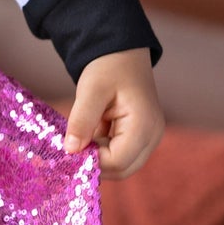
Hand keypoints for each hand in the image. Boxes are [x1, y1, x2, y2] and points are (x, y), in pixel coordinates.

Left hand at [62, 46, 163, 179]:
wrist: (122, 54)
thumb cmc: (108, 68)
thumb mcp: (91, 90)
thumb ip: (81, 120)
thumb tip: (70, 150)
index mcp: (144, 125)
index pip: (117, 162)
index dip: (92, 160)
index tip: (73, 146)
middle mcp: (153, 136)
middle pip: (122, 170)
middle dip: (96, 163)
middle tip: (76, 143)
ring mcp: (150, 138)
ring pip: (122, 166)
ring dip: (100, 157)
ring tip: (86, 133)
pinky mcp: (142, 138)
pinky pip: (122, 156)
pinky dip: (104, 150)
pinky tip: (95, 131)